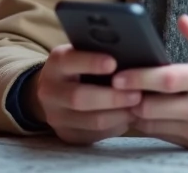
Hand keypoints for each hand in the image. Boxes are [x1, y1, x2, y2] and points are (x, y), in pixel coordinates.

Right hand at [26, 44, 141, 144]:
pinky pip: (96, 135)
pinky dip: (116, 126)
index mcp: (55, 64)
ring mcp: (56, 117)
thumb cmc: (79, 67)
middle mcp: (50, 91)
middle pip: (79, 98)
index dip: (91, 63)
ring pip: (91, 121)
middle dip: (112, 97)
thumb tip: (128, 53)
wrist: (55, 92)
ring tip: (138, 108)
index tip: (113, 63)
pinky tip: (128, 117)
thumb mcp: (80, 54)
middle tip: (137, 94)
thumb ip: (97, 52)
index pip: (69, 61)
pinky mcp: (67, 135)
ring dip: (119, 115)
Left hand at [112, 15, 187, 149]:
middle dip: (128, 96)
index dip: (140, 78)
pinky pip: (161, 134)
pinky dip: (146, 122)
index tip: (118, 74)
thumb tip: (183, 21)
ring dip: (133, 110)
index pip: (168, 80)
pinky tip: (139, 106)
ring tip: (121, 94)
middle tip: (111, 83)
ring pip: (151, 124)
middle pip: (153, 107)